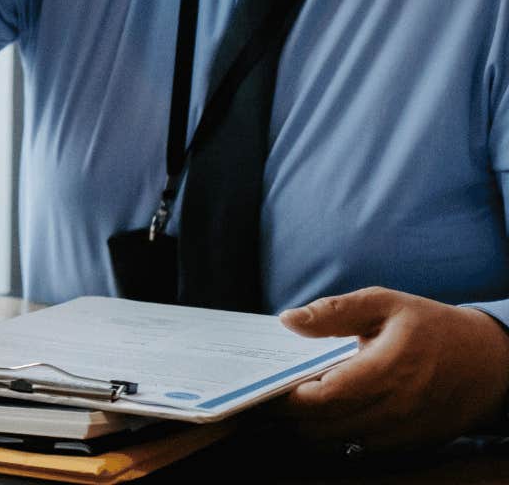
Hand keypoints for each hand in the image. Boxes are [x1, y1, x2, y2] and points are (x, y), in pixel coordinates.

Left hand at [275, 287, 508, 450]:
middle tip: (267, 399)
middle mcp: (396, 407)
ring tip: (290, 407)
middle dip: (290, 416)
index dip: (288, 397)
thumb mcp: (386, 304)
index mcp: (388, 369)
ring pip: (338, 442)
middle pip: (324, 426)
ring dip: (309, 428)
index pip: (323, 397)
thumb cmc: (432, 328)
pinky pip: (360, 448)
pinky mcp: (410, 444)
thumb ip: (334, 312)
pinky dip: (335, 435)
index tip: (266, 386)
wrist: (492, 363)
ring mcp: (404, 431)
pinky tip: (325, 415)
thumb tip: (288, 321)